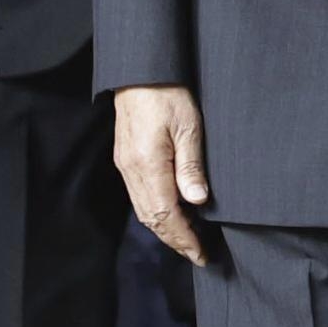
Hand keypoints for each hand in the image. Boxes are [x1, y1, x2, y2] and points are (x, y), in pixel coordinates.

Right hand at [114, 83, 212, 264]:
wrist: (140, 71)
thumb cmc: (167, 93)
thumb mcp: (188, 127)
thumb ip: (191, 166)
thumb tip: (198, 202)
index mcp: (147, 164)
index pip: (165, 215)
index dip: (183, 238)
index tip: (201, 254)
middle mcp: (131, 170)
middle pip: (151, 218)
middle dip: (175, 240)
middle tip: (199, 254)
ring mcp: (126, 165)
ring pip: (143, 210)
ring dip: (165, 229)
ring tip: (189, 239)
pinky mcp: (126, 159)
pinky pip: (139, 196)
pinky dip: (156, 212)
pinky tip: (173, 213)